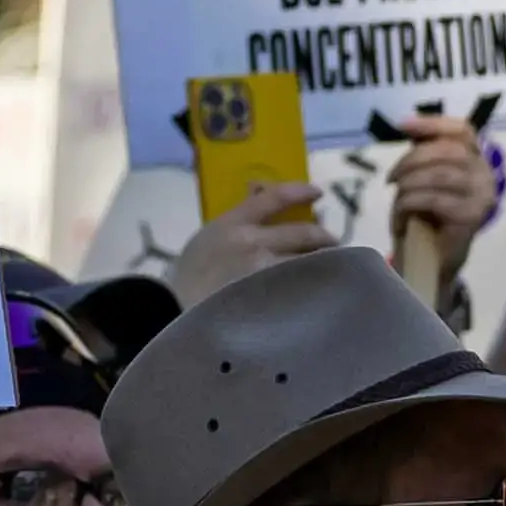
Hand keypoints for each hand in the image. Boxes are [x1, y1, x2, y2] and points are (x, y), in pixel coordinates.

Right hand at [173, 178, 327, 304]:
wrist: (173, 314)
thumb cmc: (189, 276)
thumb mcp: (208, 236)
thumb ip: (238, 218)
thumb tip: (261, 193)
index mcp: (233, 224)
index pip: (275, 198)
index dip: (300, 191)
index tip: (318, 193)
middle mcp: (253, 245)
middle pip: (302, 233)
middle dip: (323, 236)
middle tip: (332, 241)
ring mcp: (264, 275)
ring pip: (307, 263)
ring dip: (323, 263)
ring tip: (330, 268)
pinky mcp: (270, 301)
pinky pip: (300, 290)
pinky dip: (311, 288)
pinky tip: (316, 293)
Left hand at [386, 111, 497, 292]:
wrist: (436, 257)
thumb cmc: (429, 214)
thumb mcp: (425, 176)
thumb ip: (424, 152)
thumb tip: (406, 123)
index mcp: (477, 159)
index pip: (463, 130)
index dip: (433, 124)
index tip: (402, 126)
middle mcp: (486, 174)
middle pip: (449, 151)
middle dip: (412, 159)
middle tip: (391, 177)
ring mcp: (482, 196)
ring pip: (441, 175)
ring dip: (410, 183)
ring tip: (396, 197)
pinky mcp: (471, 218)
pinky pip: (435, 200)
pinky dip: (410, 204)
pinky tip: (400, 216)